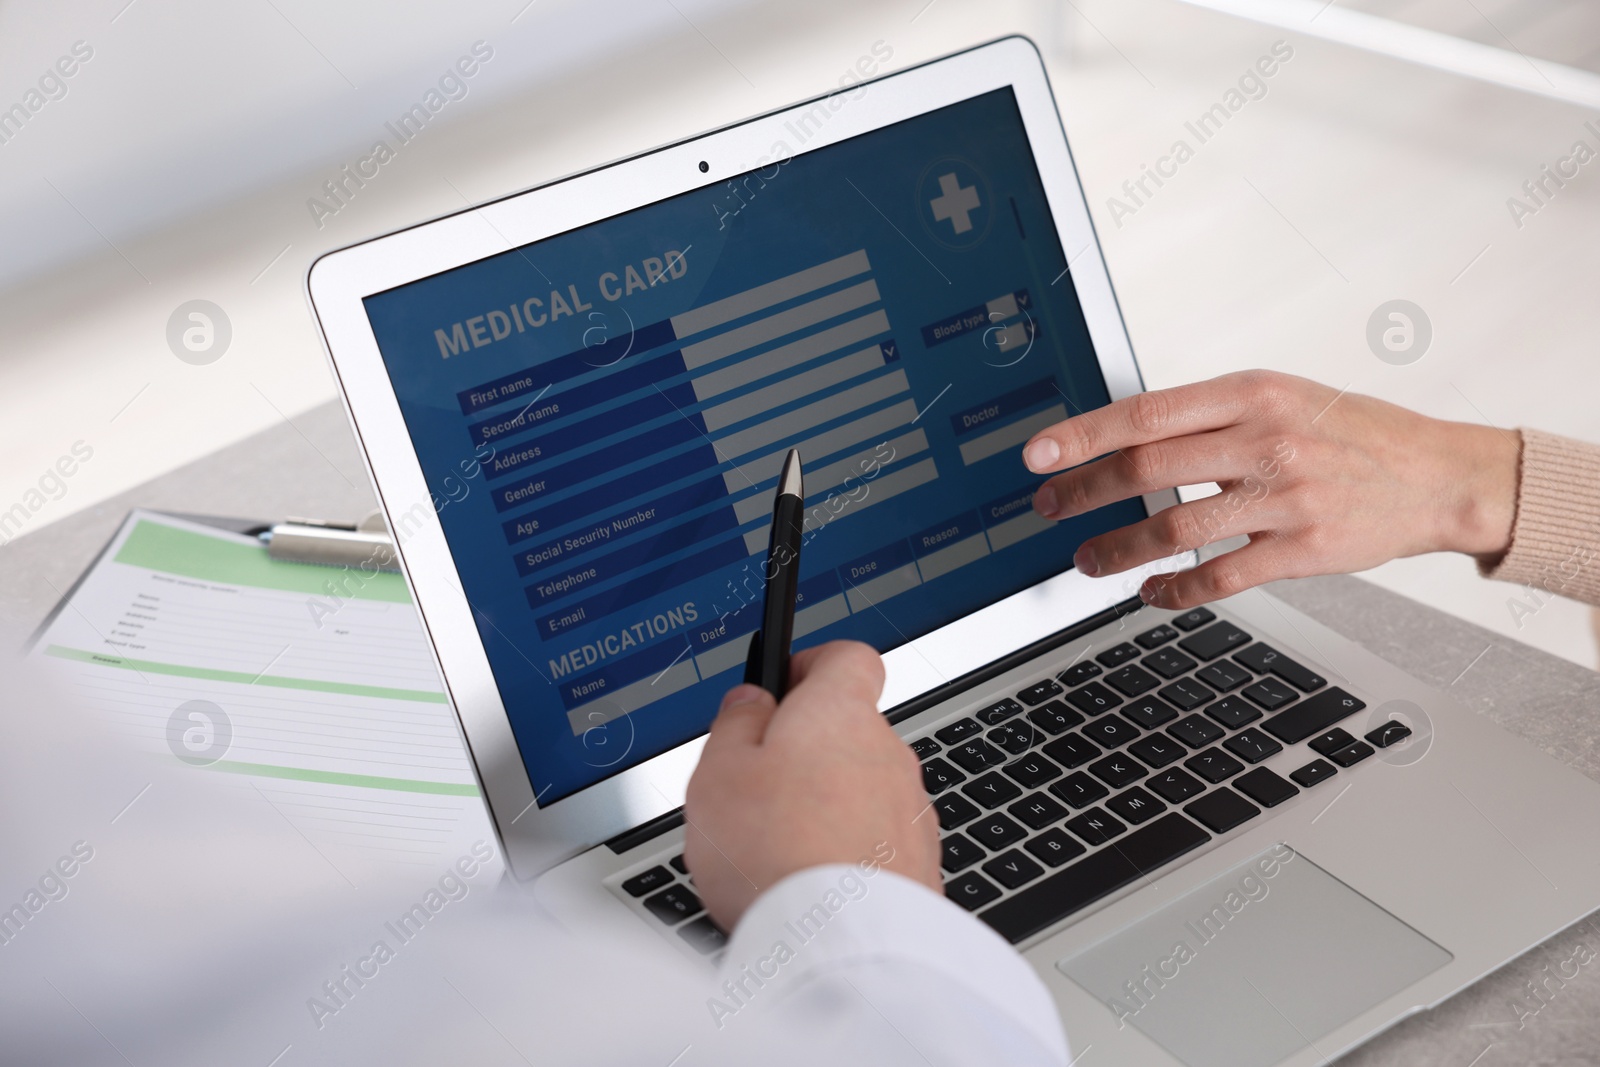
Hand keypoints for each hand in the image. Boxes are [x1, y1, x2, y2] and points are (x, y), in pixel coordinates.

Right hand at [683, 640, 940, 931]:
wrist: (840, 946)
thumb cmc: (776, 853)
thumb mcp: (717, 772)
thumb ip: (735, 724)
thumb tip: (751, 702)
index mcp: (840, 714)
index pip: (847, 656)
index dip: (811, 665)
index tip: (782, 685)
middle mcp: (888, 754)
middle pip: (850, 731)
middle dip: (808, 752)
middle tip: (759, 786)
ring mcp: (910, 812)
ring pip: (863, 791)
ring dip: (829, 807)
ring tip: (779, 849)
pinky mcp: (920, 865)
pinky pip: (878, 844)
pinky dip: (848, 854)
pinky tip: (812, 885)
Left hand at [1022, 370, 1519, 608]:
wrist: (1439, 476)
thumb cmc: (1353, 433)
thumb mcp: (1282, 397)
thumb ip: (1211, 414)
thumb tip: (1129, 436)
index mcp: (1252, 393)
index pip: (1147, 411)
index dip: (1084, 435)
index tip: (1039, 453)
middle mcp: (1265, 439)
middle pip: (1149, 466)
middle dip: (1085, 491)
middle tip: (1048, 508)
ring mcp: (1285, 496)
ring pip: (1177, 526)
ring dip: (1119, 548)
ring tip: (1086, 560)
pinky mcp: (1303, 548)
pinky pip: (1222, 576)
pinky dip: (1176, 589)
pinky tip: (1152, 593)